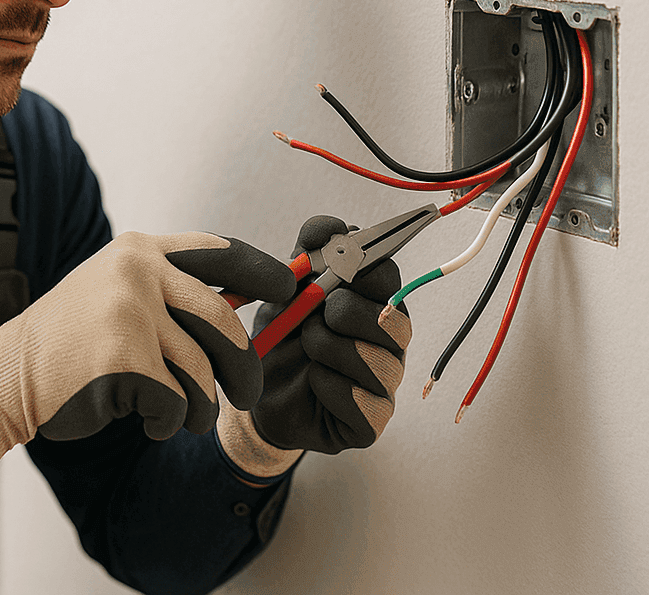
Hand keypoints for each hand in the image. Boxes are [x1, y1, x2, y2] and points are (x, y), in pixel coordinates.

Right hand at [0, 231, 296, 459]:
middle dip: (244, 367)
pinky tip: (148, 419)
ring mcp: (129, 313)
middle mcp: (137, 272)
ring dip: (199, 407)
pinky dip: (169, 422)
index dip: (263, 271)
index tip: (289, 290)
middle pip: (222, 321)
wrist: (10, 374)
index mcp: (140, 250)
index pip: (220, 252)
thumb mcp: (117, 291)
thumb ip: (173, 289)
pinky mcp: (124, 360)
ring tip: (181, 415)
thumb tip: (246, 301)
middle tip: (248, 394)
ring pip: (201, 371)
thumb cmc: (72, 340)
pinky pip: (175, 402)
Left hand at [216, 215, 410, 474]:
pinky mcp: (373, 421)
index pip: (388, 275)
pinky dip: (329, 386)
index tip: (329, 267)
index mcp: (372, 302)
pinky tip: (312, 381)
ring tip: (306, 345)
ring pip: (379, 359)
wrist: (255, 394)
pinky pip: (364, 402)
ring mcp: (385, 382)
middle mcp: (388, 341)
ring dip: (330, 347)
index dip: (361, 267)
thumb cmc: (280, 337)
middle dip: (343, 312)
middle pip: (393, 318)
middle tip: (312, 316)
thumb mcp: (284, 291)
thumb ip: (307, 255)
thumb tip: (333, 227)